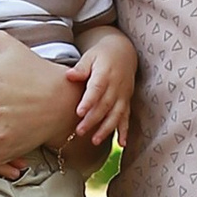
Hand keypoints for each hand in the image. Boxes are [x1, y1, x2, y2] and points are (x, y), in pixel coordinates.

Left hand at [72, 36, 136, 150]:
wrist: (124, 52)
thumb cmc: (102, 55)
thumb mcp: (90, 56)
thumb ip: (81, 68)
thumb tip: (69, 76)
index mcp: (105, 74)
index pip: (97, 89)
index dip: (89, 101)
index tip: (79, 112)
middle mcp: (116, 86)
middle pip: (105, 105)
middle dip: (93, 120)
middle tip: (80, 131)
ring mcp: (123, 95)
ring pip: (116, 114)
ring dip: (107, 129)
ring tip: (95, 141)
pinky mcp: (127, 101)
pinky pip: (127, 117)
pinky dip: (125, 131)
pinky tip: (122, 144)